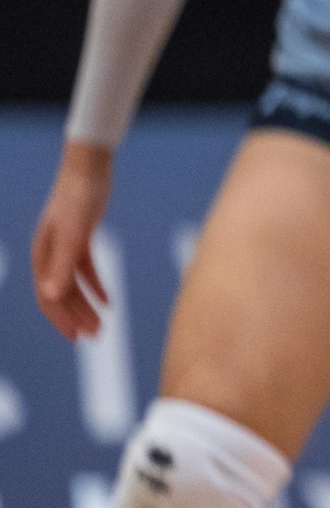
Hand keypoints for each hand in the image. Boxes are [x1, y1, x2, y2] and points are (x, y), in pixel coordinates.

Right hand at [31, 142, 113, 339]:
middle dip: (76, 318)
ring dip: (86, 306)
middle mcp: (49, 256)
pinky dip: (97, 287)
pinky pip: (86, 271)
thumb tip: (51, 297)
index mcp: (42, 257)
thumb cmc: (78, 199)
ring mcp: (64, 248)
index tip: (77, 338)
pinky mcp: (80, 240)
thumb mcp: (73, 234)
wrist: (89, 168)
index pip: (48, 298)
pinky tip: (110, 301)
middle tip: (97, 337)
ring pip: (73, 286)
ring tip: (103, 324)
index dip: (61, 320)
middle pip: (60, 296)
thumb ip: (62, 265)